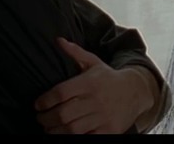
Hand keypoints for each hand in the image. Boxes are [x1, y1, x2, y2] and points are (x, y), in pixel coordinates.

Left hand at [34, 38, 153, 133]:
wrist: (136, 92)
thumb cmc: (108, 78)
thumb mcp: (93, 62)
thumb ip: (75, 52)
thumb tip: (58, 40)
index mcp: (89, 83)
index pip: (61, 93)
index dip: (45, 100)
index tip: (37, 104)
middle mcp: (95, 100)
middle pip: (63, 114)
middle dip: (46, 119)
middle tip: (40, 118)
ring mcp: (102, 117)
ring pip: (72, 129)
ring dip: (55, 131)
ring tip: (49, 129)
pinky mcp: (108, 131)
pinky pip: (87, 138)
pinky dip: (73, 138)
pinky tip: (66, 134)